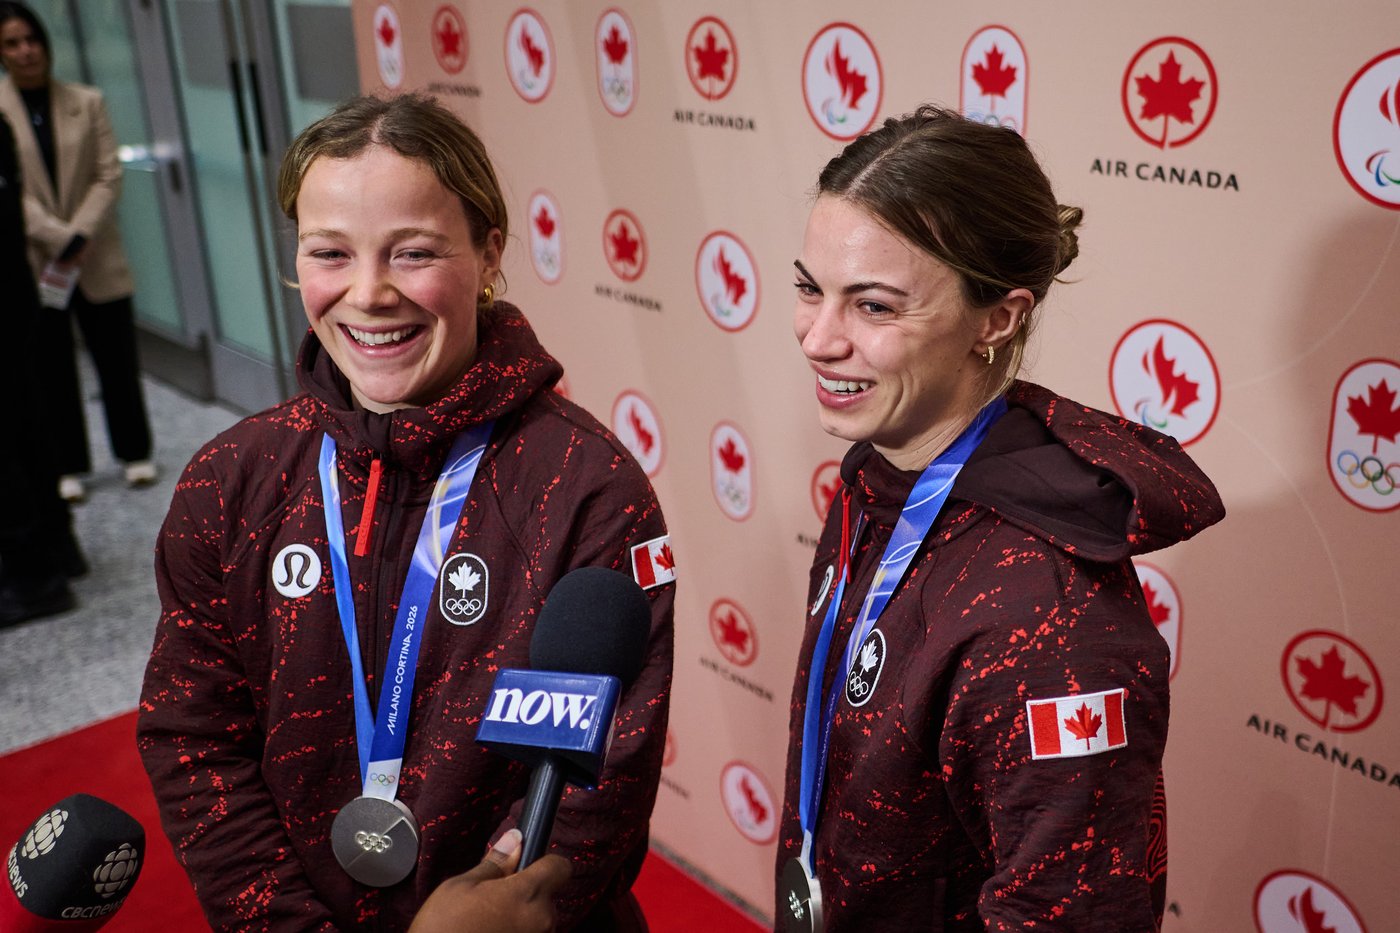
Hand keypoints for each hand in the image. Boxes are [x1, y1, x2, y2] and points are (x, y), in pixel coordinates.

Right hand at [408, 829, 571, 932]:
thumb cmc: (442, 928)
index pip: (560, 867)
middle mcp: (541, 920)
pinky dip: (516, 932)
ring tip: (489, 921)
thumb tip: (515, 839)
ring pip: (539, 918)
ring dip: (521, 915)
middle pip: (548, 895)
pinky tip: (492, 932)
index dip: (546, 862)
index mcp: (526, 894)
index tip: (528, 864)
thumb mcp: (461, 886)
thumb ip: (496, 863)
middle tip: (494, 897)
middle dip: (527, 892)